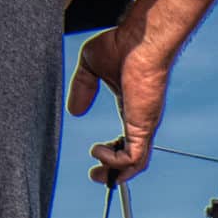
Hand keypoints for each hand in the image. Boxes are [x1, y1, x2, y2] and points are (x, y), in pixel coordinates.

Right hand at [69, 26, 167, 181]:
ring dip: (116, 173)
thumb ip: (82, 88)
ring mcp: (144, 125)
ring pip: (136, 164)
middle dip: (115, 173)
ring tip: (97, 172)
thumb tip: (74, 111)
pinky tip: (98, 151)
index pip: (126, 140)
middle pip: (133, 159)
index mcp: (131, 109)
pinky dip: (116, 162)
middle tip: (97, 176)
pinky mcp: (143, 126)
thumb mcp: (91, 67)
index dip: (112, 152)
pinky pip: (133, 157)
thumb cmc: (122, 45)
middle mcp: (140, 120)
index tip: (96, 153)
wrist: (140, 41)